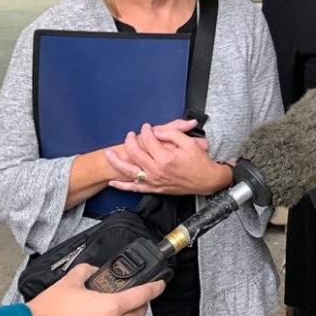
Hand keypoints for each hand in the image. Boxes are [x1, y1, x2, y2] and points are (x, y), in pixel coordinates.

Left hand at [105, 120, 227, 194]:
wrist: (206, 181)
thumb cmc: (200, 163)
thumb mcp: (190, 143)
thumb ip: (173, 134)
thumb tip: (159, 132)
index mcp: (166, 158)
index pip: (149, 140)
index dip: (146, 131)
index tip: (146, 127)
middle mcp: (157, 170)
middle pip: (136, 153)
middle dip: (131, 141)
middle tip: (131, 135)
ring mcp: (154, 180)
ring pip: (129, 171)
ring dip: (117, 162)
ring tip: (108, 154)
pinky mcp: (154, 189)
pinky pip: (134, 188)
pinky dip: (122, 186)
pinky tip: (113, 181)